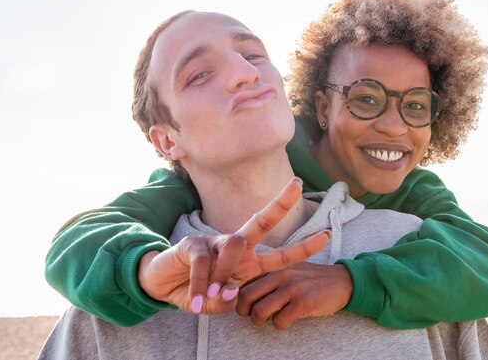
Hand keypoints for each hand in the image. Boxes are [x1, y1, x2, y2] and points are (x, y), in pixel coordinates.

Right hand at [138, 178, 330, 314]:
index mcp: (247, 262)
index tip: (327, 234)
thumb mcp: (214, 305)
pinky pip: (203, 262)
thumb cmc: (194, 292)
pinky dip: (200, 285)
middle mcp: (234, 246)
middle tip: (298, 183)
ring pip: (233, 245)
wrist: (160, 286)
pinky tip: (195, 301)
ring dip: (224, 274)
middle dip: (280, 203)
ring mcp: (214, 241)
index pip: (279, 254)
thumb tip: (229, 293)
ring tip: (211, 297)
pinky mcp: (193, 243)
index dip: (303, 246)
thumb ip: (225, 303)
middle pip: (262, 221)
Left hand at [236, 262, 352, 329]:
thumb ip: (268, 277)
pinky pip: (279, 321)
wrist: (342, 282)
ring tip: (268, 319)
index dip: (238, 294)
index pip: (244, 279)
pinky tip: (287, 320)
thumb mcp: (289, 270)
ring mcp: (291, 288)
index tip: (244, 301)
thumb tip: (244, 290)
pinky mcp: (303, 302)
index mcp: (274, 266)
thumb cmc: (311, 279)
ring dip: (260, 321)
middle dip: (244, 311)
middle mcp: (280, 274)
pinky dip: (280, 325)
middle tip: (252, 314)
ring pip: (259, 311)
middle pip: (245, 296)